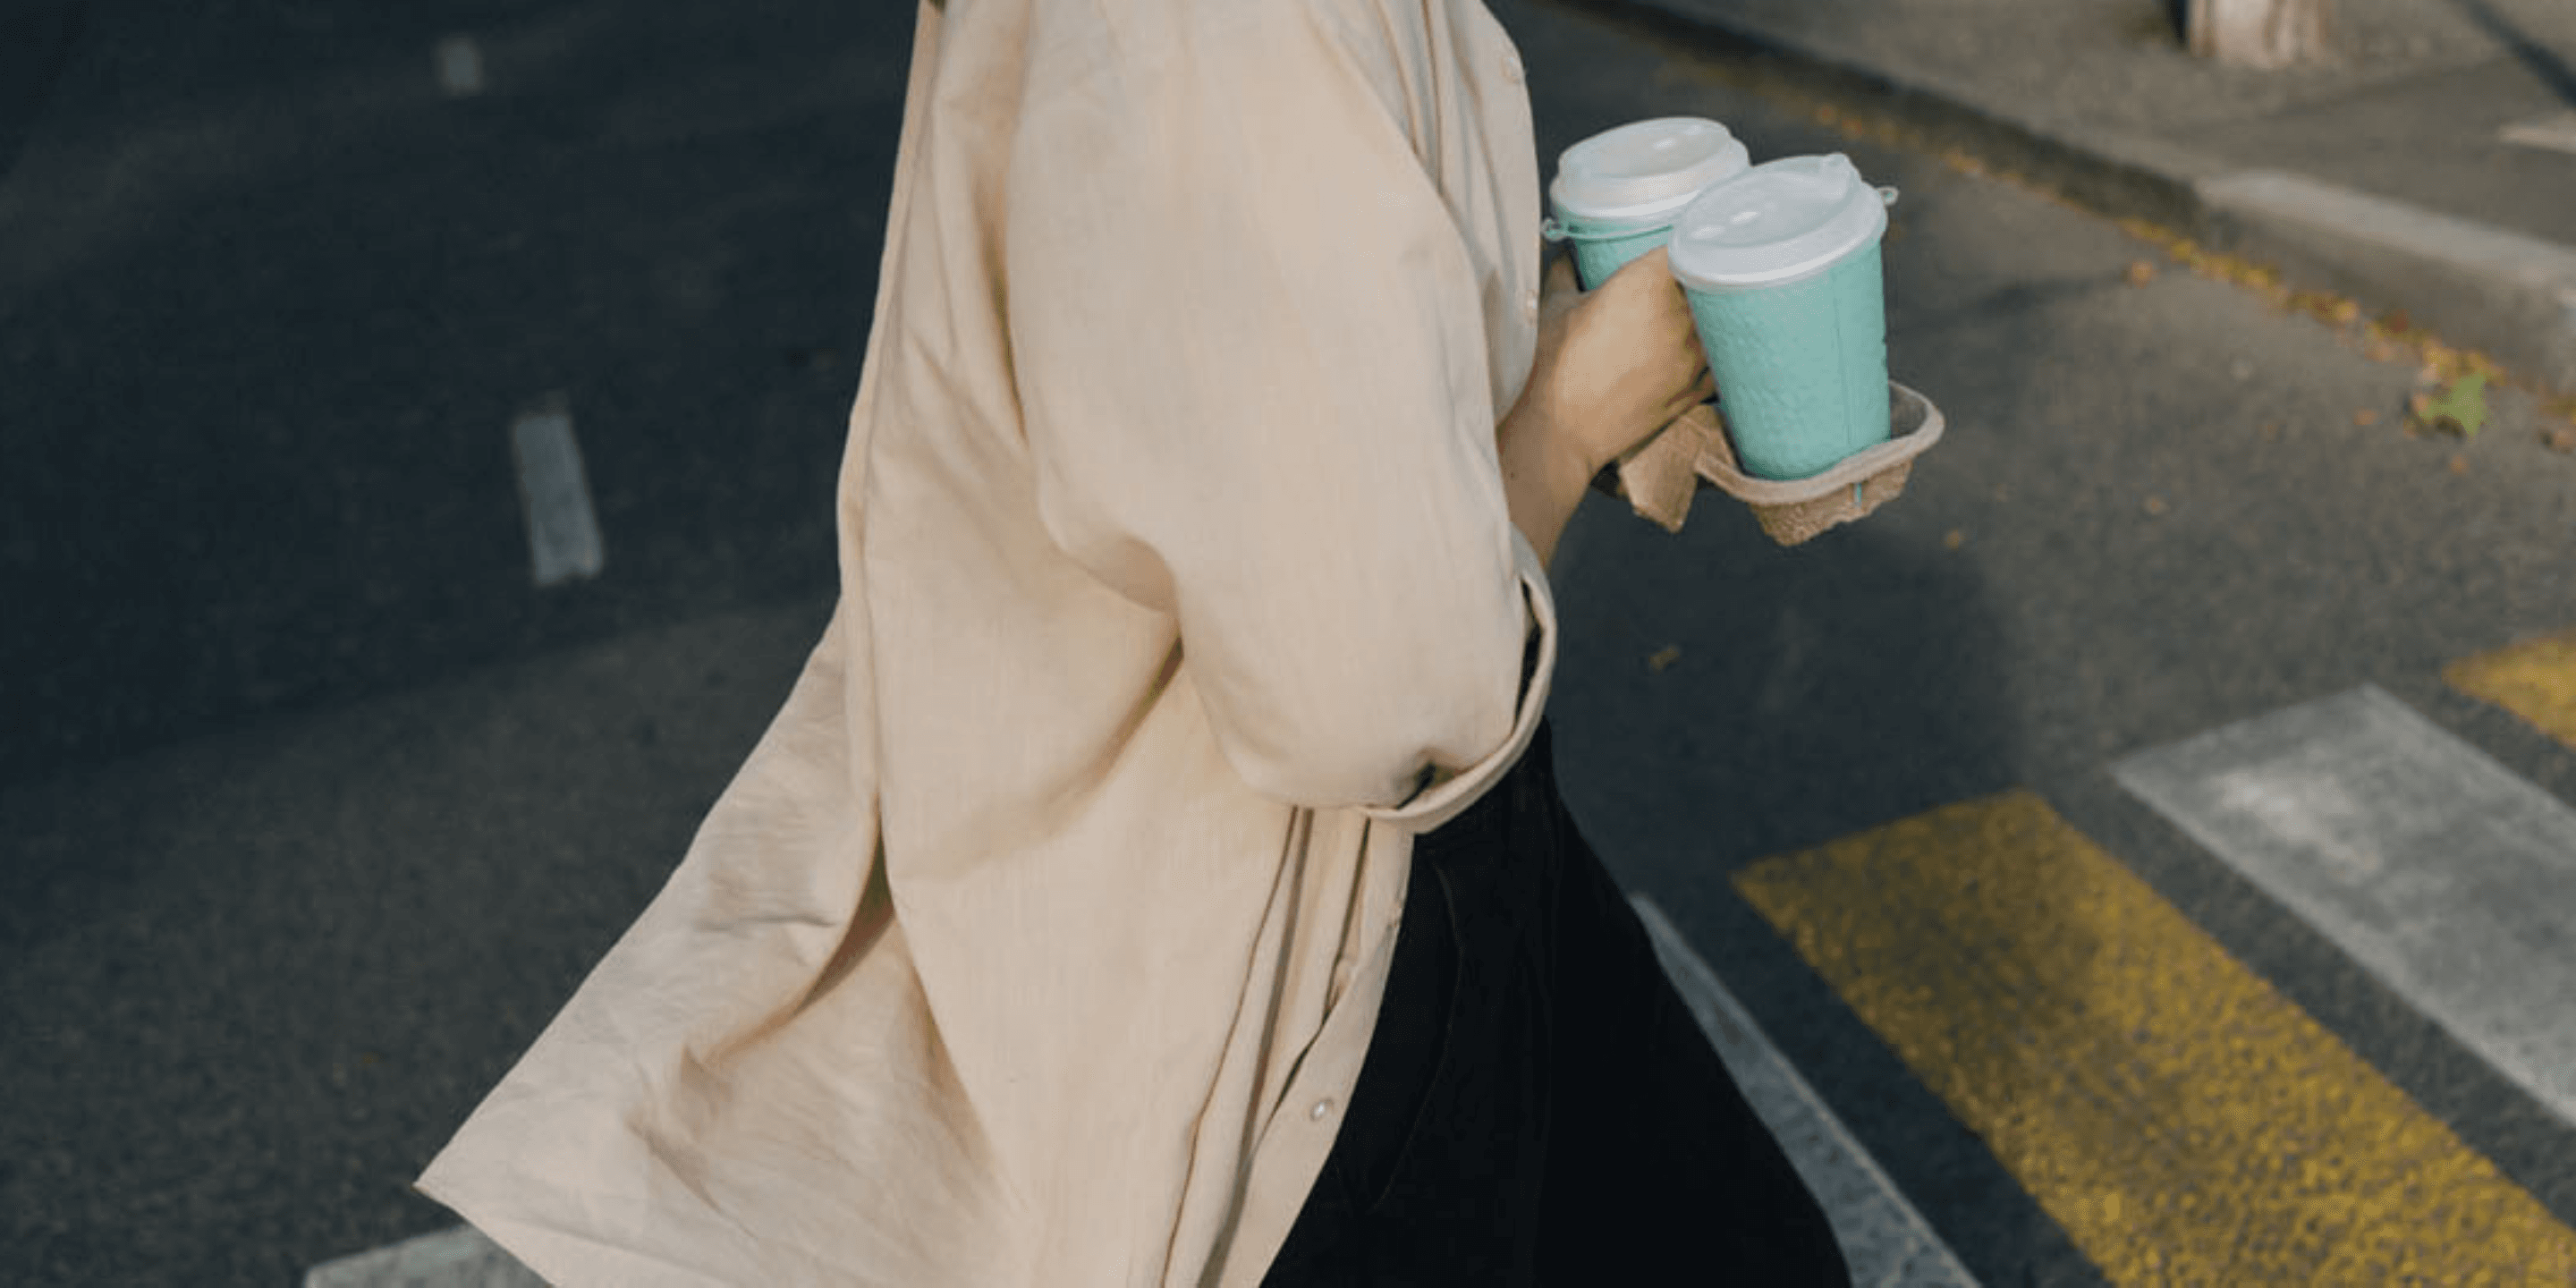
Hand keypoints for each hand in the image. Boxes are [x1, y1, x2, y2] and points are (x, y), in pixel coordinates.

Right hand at [1514, 246, 1715, 477]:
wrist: (1559, 430)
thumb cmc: (1552, 369)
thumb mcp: (1553, 307)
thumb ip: (1565, 272)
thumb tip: (1566, 257)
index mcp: (1647, 283)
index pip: (1689, 242)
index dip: (1686, 238)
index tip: (1680, 241)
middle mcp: (1679, 314)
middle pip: (1712, 277)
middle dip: (1700, 273)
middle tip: (1687, 273)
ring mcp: (1693, 354)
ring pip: (1724, 318)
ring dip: (1713, 310)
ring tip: (1694, 311)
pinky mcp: (1696, 388)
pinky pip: (1724, 360)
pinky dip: (1717, 350)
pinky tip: (1703, 347)